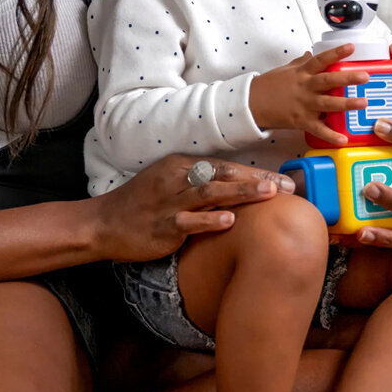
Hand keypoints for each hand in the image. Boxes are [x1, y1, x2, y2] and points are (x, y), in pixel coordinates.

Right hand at [92, 154, 294, 261]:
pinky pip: (189, 222)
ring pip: (211, 194)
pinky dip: (210, 220)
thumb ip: (200, 182)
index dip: (257, 172)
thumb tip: (238, 186)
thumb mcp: (170, 183)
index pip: (226, 166)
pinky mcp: (163, 226)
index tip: (285, 180)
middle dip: (258, 180)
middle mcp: (177, 179)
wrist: (103, 224)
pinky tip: (230, 221)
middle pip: (224, 175)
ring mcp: (170, 202)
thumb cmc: (142, 204)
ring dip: (241, 192)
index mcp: (181, 166)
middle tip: (287, 186)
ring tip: (268, 194)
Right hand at [249, 43, 371, 143]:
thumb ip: (302, 63)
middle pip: (328, 80)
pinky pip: (318, 129)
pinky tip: (344, 139)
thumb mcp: (286, 70)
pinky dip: (331, 135)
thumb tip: (311, 54)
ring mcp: (303, 105)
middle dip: (348, 78)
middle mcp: (305, 87)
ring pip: (327, 104)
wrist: (251, 104)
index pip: (321, 60)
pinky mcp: (300, 121)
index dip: (336, 53)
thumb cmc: (269, 85)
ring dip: (346, 104)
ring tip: (363, 103)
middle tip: (365, 76)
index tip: (352, 47)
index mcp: (302, 73)